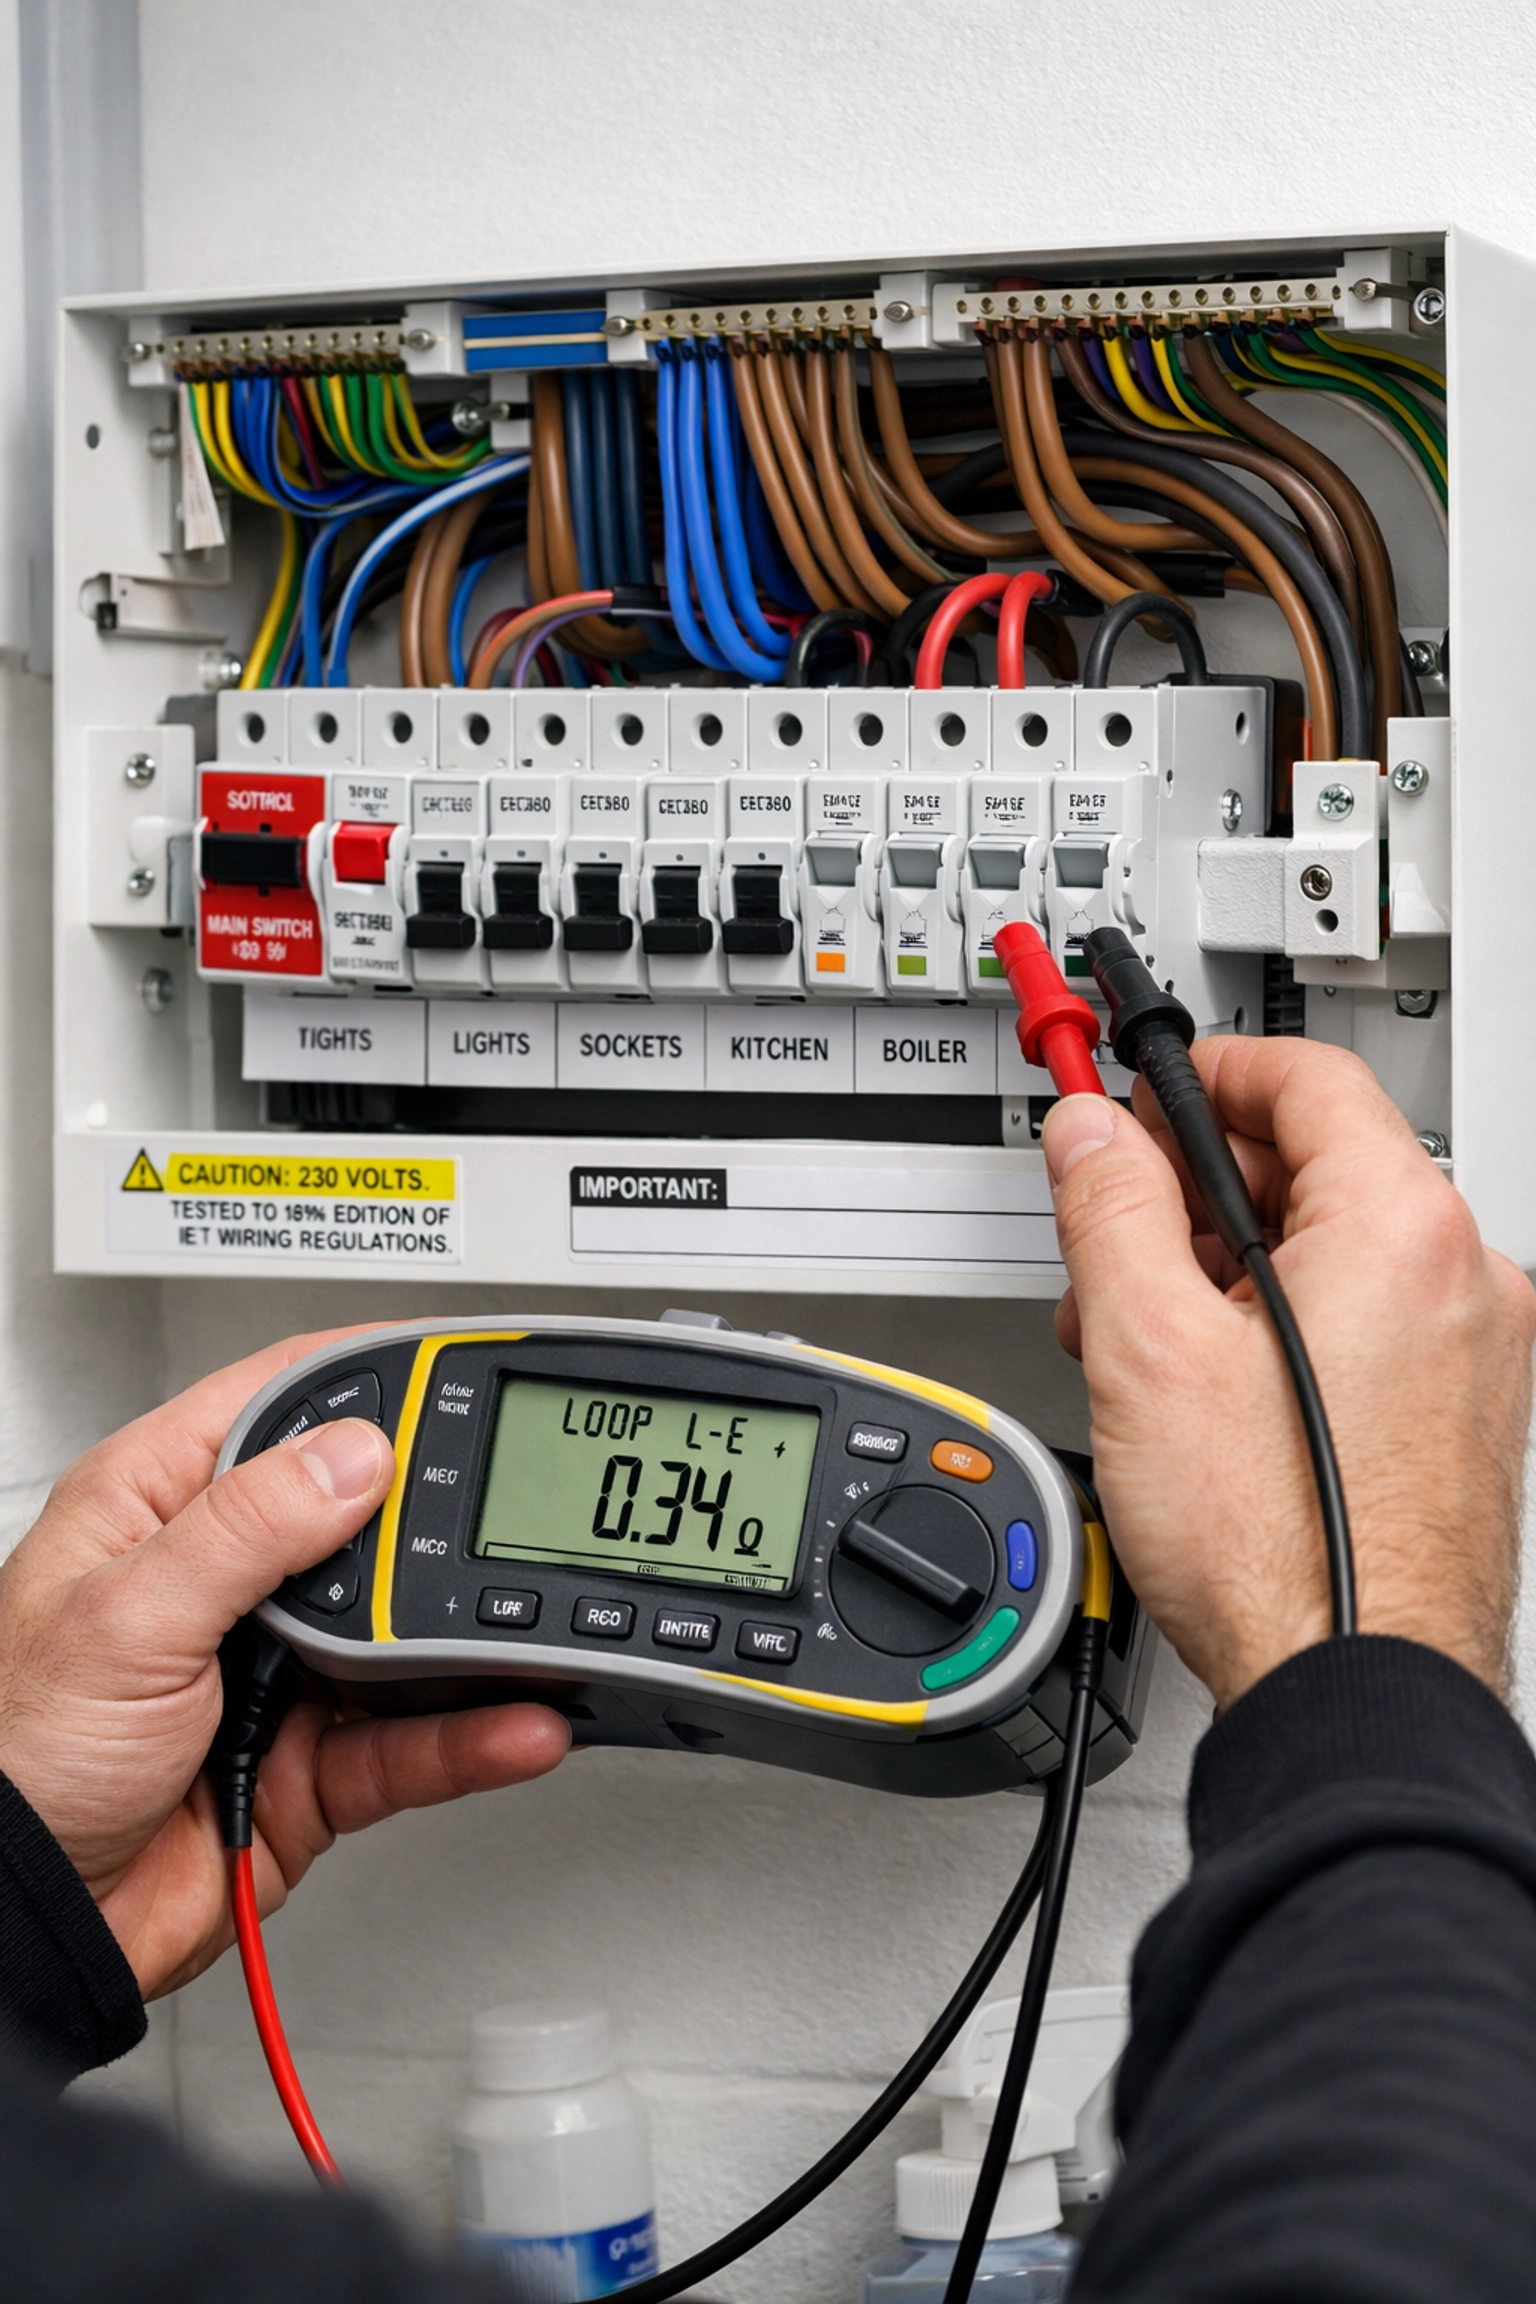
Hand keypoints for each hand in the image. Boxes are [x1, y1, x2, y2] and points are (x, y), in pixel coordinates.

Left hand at [0, 1333, 569, 1998]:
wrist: (26, 1927)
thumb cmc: (13, 1760)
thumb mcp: (124, 1617)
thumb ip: (245, 1528)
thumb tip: (356, 1456)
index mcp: (159, 1507)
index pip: (282, 1407)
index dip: (370, 1383)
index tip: (457, 1369)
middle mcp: (223, 1580)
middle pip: (365, 1522)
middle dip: (441, 1523)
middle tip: (510, 1517)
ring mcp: (275, 1673)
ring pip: (404, 1634)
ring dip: (471, 1640)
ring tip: (530, 1633)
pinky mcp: (313, 1763)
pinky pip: (410, 1739)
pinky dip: (469, 1736)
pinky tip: (513, 1723)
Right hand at [1043, 1038, 1535, 1709]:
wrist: (1352, 1691)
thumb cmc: (1280, 1550)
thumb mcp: (1146, 1348)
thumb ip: (1110, 1209)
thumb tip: (1091, 1135)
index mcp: (1405, 1232)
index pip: (1307, 1078)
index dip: (1205, 1070)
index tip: (1141, 1089)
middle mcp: (1466, 1282)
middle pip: (1319, 1167)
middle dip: (1196, 1189)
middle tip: (1115, 1225)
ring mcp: (1475, 1357)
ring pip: (1335, 1255)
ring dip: (1227, 1269)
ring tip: (1142, 1337)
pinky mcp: (1461, 1420)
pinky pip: (1366, 1326)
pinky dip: (1282, 1330)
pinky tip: (1204, 1391)